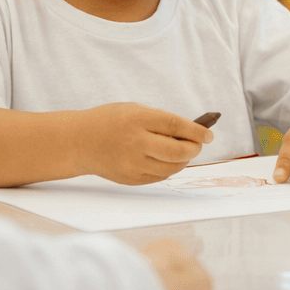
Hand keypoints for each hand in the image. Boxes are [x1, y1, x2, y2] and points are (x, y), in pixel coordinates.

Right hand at [79, 103, 212, 185]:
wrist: (80, 141)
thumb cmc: (111, 121)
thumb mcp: (135, 111)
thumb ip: (161, 121)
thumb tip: (193, 136)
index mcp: (137, 119)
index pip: (176, 126)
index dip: (197, 131)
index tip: (209, 134)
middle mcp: (135, 143)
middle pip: (178, 152)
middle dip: (194, 149)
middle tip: (198, 144)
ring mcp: (132, 164)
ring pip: (172, 168)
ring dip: (183, 160)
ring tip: (183, 152)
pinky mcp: (130, 179)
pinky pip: (160, 177)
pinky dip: (168, 169)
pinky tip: (165, 160)